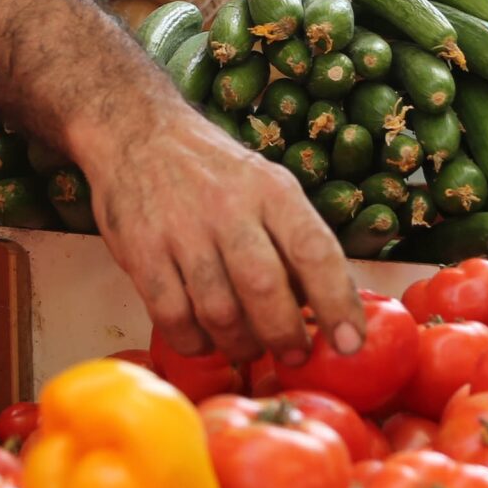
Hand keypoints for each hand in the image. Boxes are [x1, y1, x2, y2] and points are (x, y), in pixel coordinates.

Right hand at [86, 109, 362, 365]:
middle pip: (264, 288)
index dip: (337, 303)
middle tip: (293, 354)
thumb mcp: (266, 185)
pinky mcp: (140, 251)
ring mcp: (181, 230)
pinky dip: (193, 342)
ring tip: (248, 347)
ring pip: (218, 312)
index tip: (349, 344)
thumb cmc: (215, 172)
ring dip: (239, 344)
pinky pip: (172, 317)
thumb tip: (325, 310)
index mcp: (271, 190)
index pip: (315, 251)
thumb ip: (294, 240)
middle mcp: (228, 207)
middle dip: (284, 335)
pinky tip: (204, 339)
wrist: (137, 133)